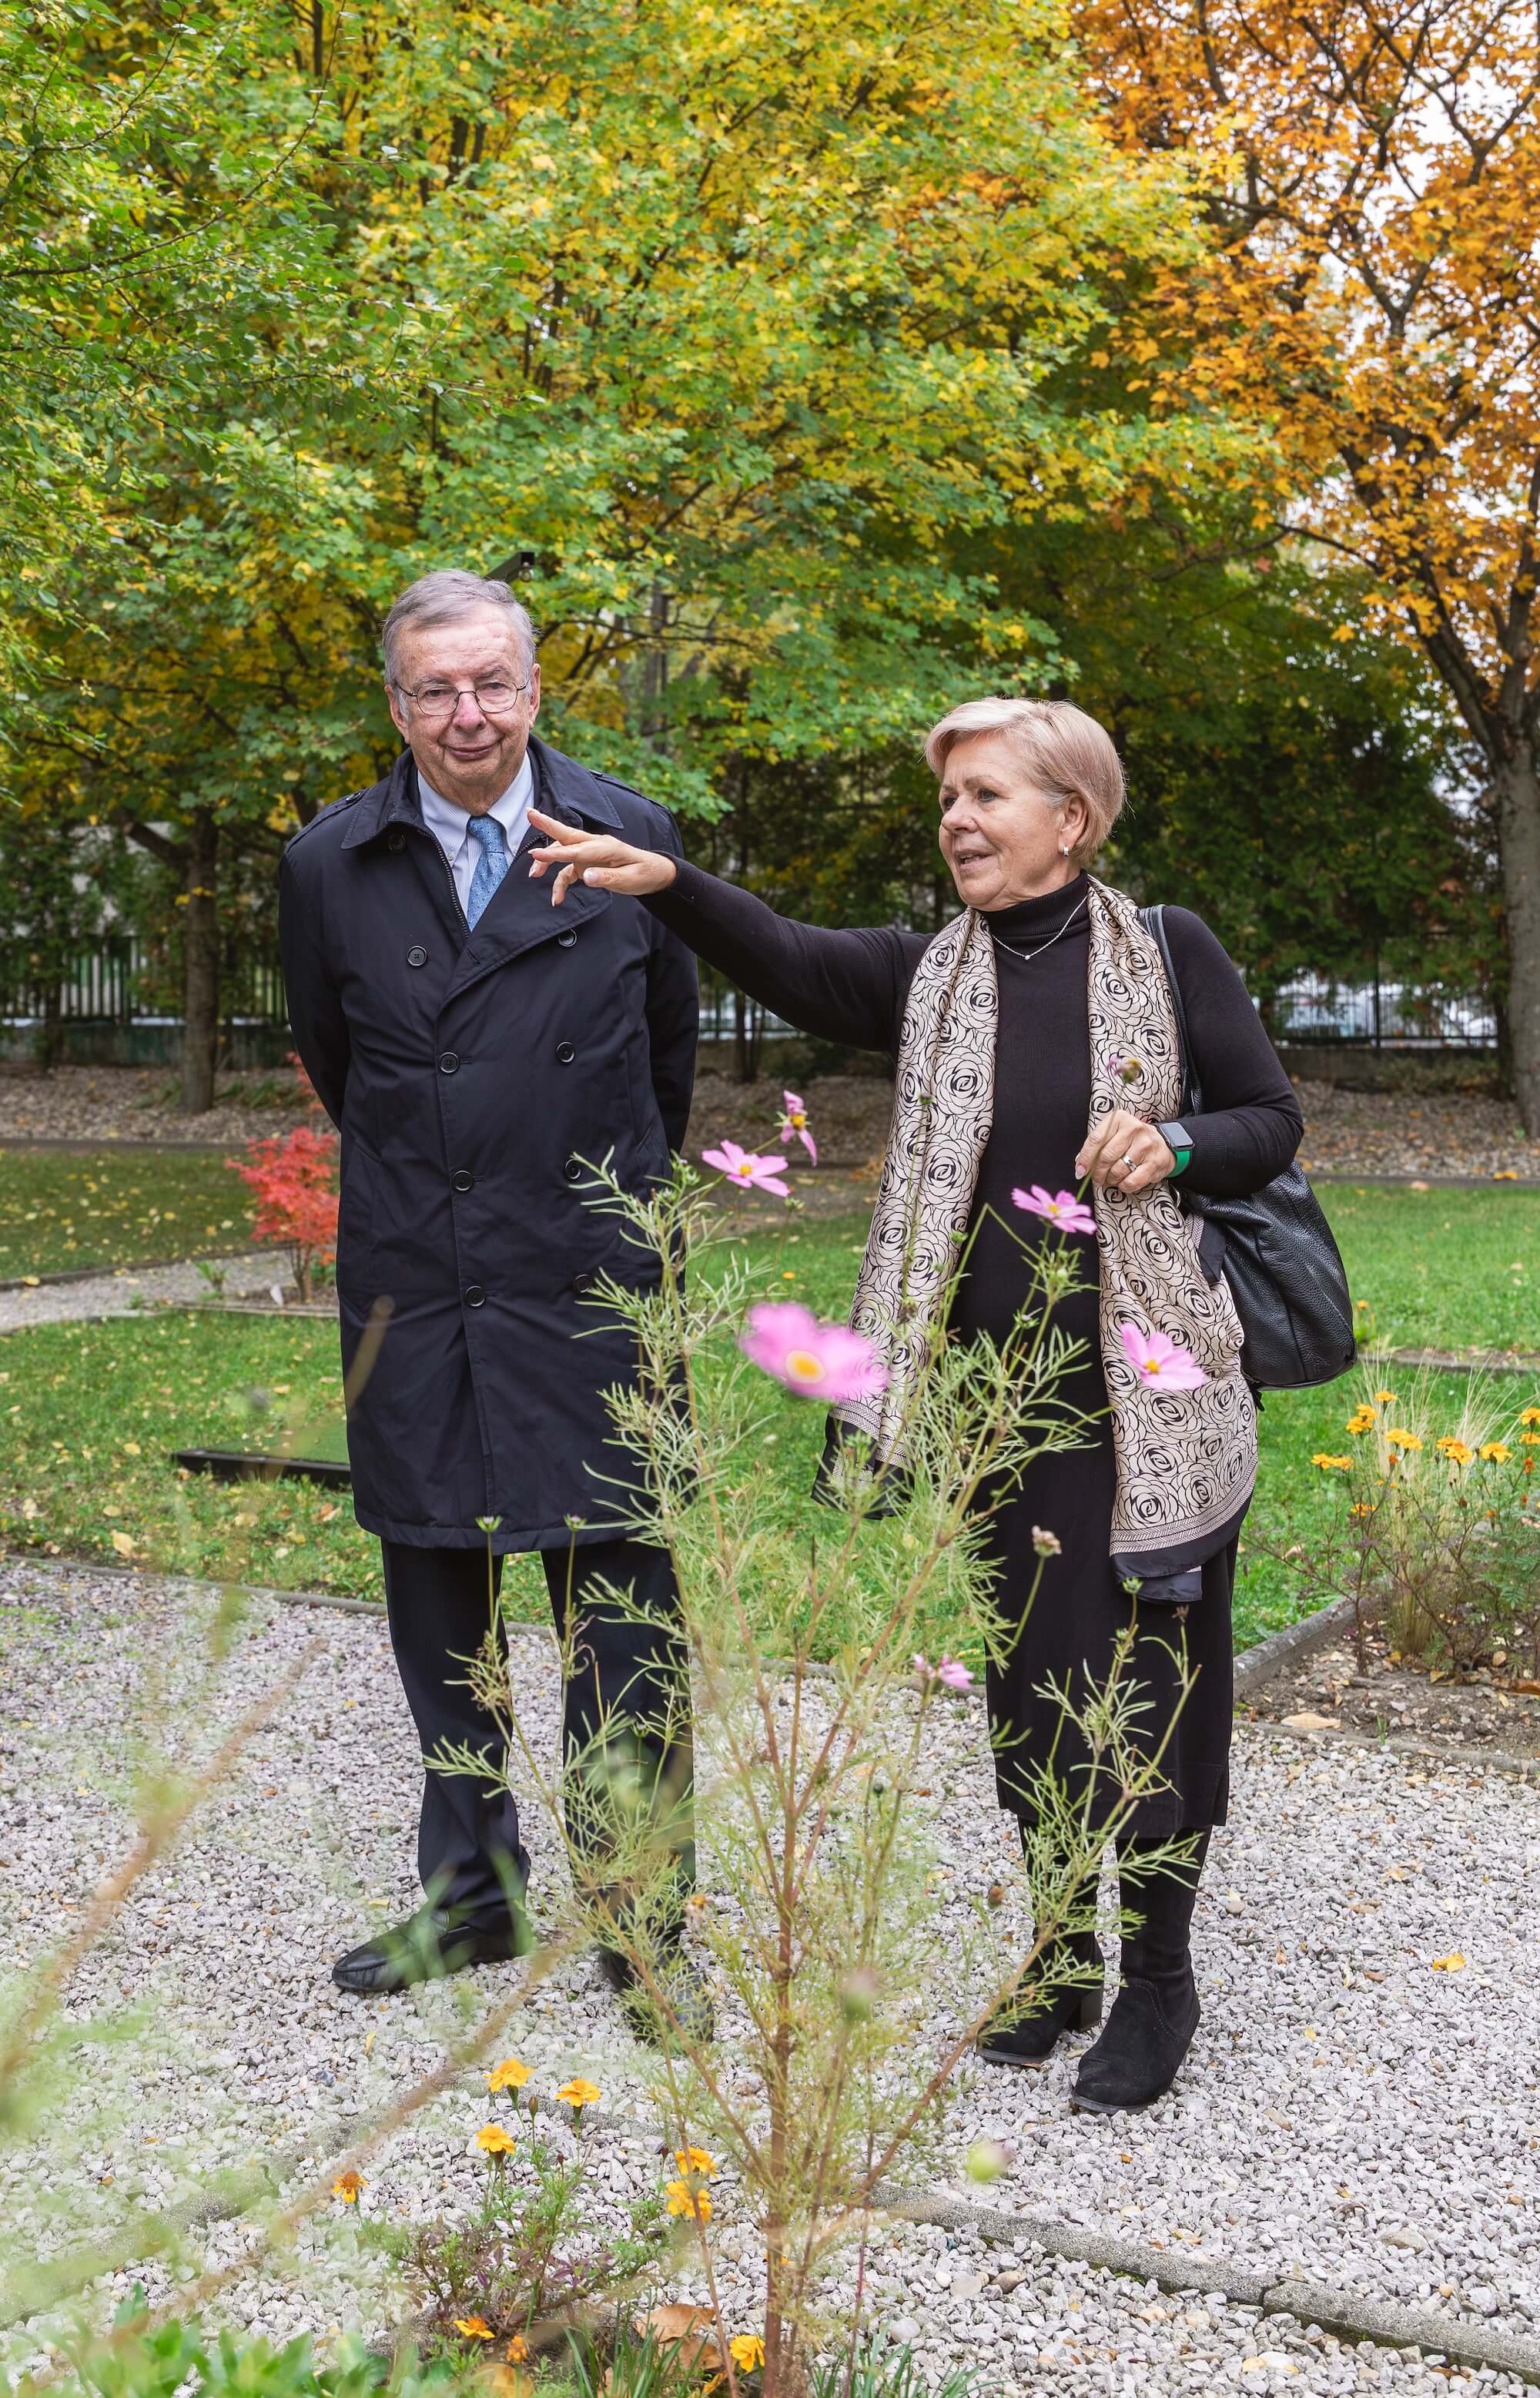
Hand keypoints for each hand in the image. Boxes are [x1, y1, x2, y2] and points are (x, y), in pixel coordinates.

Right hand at [526, 807, 678, 903]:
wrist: (654, 873)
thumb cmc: (644, 874)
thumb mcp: (629, 880)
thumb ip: (607, 877)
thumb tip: (586, 877)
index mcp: (606, 847)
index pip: (577, 850)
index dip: (556, 853)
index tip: (536, 855)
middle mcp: (595, 846)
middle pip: (567, 835)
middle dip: (546, 825)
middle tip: (528, 813)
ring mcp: (589, 854)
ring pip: (563, 852)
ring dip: (547, 862)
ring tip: (533, 875)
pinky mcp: (587, 864)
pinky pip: (568, 872)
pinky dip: (560, 883)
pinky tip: (556, 898)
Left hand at [1075, 1107, 1175, 1194]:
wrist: (1163, 1144)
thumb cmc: (1132, 1139)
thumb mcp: (1114, 1133)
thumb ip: (1098, 1145)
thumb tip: (1081, 1163)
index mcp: (1119, 1119)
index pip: (1096, 1139)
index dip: (1085, 1158)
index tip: (1080, 1171)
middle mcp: (1134, 1129)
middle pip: (1106, 1157)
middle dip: (1097, 1173)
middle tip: (1096, 1179)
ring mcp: (1146, 1146)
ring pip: (1118, 1171)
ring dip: (1110, 1180)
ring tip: (1110, 1179)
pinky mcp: (1154, 1162)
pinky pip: (1131, 1181)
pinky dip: (1123, 1186)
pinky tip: (1123, 1182)